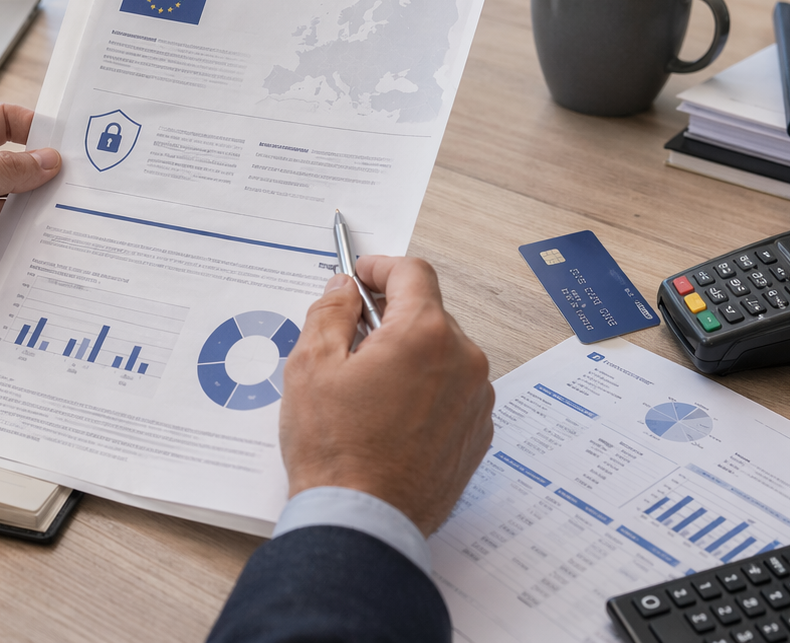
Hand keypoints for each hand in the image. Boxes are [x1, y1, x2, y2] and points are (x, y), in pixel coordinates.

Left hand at [0, 103, 60, 345]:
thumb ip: (4, 169)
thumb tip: (47, 160)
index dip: (31, 126)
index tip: (64, 139)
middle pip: (17, 169)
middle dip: (46, 174)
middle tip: (84, 180)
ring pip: (20, 210)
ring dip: (42, 213)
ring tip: (77, 214)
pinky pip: (13, 247)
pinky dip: (33, 246)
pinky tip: (55, 246)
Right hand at [279, 257, 494, 535]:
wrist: (363, 521)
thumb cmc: (335, 450)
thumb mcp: (311, 366)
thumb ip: (330, 312)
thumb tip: (345, 288)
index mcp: (424, 334)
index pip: (412, 273)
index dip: (381, 267)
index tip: (360, 276)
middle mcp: (463, 360)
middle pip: (429, 314)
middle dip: (391, 317)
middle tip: (350, 339)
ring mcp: (476, 400)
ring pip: (442, 354)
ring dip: (410, 356)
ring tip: (368, 389)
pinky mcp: (478, 434)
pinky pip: (453, 392)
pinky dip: (426, 391)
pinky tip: (390, 417)